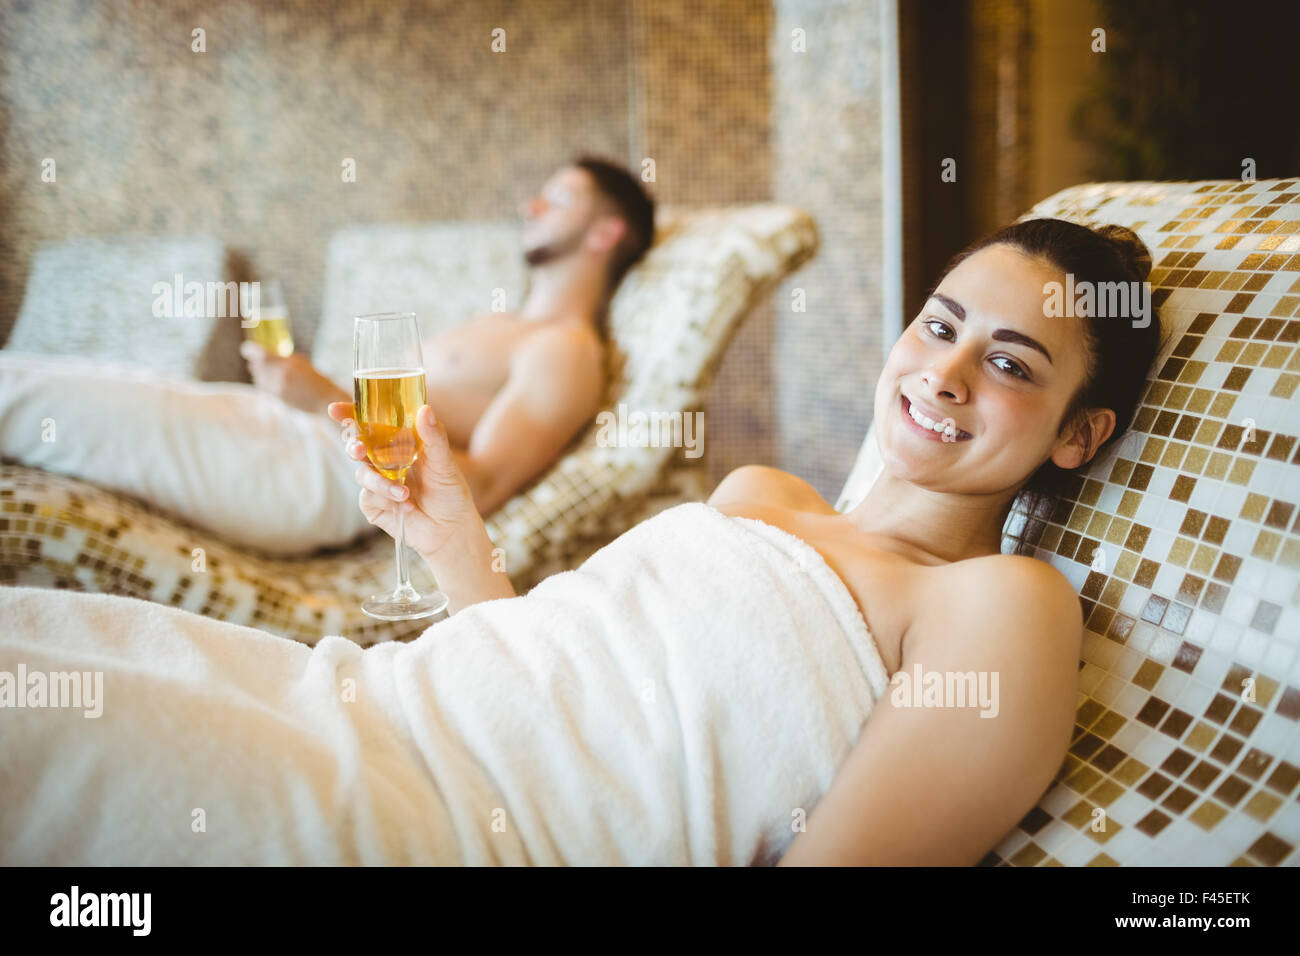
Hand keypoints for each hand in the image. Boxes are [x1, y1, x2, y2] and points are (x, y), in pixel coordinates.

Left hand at [243, 342, 346, 413]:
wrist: (324, 402)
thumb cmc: (317, 380)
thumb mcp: (302, 363)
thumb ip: (284, 359)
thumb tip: (268, 354)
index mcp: (286, 365)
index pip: (259, 355)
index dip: (250, 350)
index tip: (246, 347)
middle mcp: (278, 378)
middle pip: (257, 367)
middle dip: (255, 361)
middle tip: (254, 358)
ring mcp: (277, 390)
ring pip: (258, 378)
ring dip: (258, 372)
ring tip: (262, 369)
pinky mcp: (277, 399)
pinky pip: (264, 388)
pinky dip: (263, 382)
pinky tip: (270, 380)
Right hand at [327, 401, 480, 559]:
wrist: (451, 530)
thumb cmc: (450, 491)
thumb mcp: (445, 462)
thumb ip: (434, 437)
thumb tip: (425, 409)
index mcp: (399, 443)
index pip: (371, 423)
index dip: (351, 414)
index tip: (335, 409)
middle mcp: (385, 460)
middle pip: (357, 445)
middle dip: (353, 445)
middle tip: (359, 450)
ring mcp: (378, 483)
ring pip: (362, 473)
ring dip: (380, 482)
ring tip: (403, 493)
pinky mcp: (375, 505)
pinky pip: (367, 497)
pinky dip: (385, 499)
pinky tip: (406, 505)